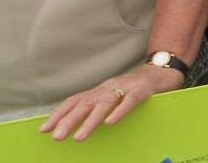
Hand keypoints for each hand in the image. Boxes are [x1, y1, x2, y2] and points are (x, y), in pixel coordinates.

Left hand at [39, 63, 182, 141]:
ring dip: (90, 121)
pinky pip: (130, 100)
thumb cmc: (136, 88)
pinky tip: (110, 123)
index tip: (44, 129)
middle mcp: (109, 86)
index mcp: (100, 89)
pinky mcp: (142, 89)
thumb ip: (97, 106)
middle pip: (86, 102)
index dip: (59, 114)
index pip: (75, 100)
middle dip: (69, 120)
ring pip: (105, 103)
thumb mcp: (113, 96)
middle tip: (56, 137)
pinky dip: (119, 111)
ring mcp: (126, 86)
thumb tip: (75, 124)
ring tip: (79, 137)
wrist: (162, 71)